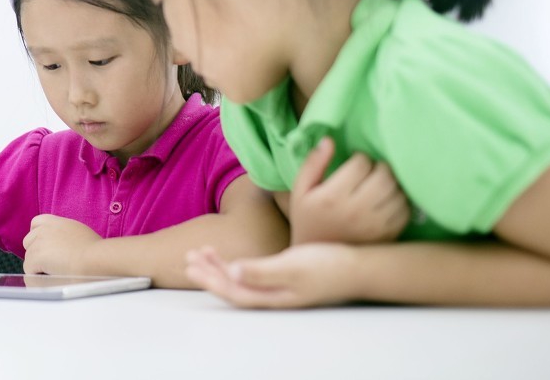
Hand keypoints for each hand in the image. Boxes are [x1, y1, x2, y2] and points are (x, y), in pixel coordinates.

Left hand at [21, 215, 99, 274]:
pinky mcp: (36, 257)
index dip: (38, 236)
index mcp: (56, 222)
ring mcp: (38, 242)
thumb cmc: (95, 250)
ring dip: (38, 266)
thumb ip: (65, 235)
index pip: (36, 223)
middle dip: (36, 252)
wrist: (95, 258)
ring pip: (28, 257)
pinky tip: (52, 276)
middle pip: (28, 241)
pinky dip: (37, 276)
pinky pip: (29, 270)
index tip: (46, 247)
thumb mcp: (79, 233)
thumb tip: (62, 245)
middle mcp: (44, 229)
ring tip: (55, 271)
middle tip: (51, 263)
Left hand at [185, 244, 360, 308]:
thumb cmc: (329, 266)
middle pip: (233, 287)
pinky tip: (229, 255)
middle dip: (209, 273)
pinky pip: (252, 273)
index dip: (211, 280)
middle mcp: (273, 295)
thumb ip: (263, 271)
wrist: (360, 266)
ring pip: (241, 280)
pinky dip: (236, 263)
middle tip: (189, 257)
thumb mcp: (293, 266)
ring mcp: (279, 287)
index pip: (234, 291)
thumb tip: (233, 272)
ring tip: (202, 252)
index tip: (192, 265)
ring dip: (219, 267)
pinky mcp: (285, 276)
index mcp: (273, 296)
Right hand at [290, 137, 409, 244]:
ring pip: (398, 191)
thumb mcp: (300, 190)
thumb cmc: (307, 220)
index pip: (361, 163)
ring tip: (379, 185)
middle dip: (379, 167)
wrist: (319, 261)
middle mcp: (357, 211)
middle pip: (384, 175)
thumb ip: (313, 163)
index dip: (359, 158)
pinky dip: (399, 201)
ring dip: (391, 183)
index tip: (354, 163)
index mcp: (333, 197)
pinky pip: (405, 210)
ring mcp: (376, 226)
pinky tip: (386, 201)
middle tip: (371, 171)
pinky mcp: (388, 236)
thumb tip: (329, 140)